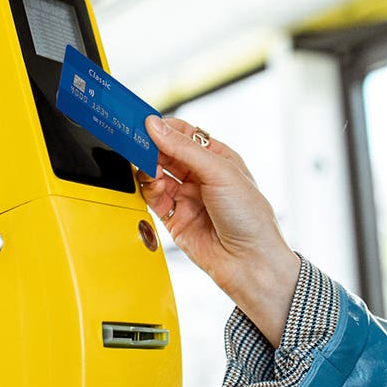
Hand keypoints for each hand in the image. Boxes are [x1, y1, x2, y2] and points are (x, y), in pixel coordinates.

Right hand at [139, 115, 299, 344]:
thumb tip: (156, 126)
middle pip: (166, 153)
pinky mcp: (175, 219)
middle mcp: (202, 177)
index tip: (143, 123)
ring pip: (156, 175)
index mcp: (219, 160)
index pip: (184, 135)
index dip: (164, 128)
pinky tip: (153, 187)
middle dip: (151, 147)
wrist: (250, 264)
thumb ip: (185, 149)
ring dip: (148, 169)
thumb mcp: (220, 173)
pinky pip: (153, 199)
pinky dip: (148, 190)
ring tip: (150, 170)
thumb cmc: (251, 218)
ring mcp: (188, 198)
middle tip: (136, 143)